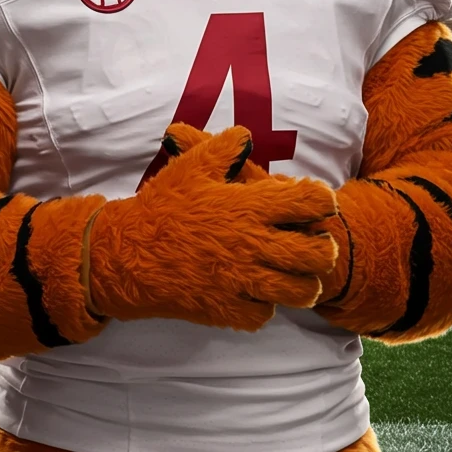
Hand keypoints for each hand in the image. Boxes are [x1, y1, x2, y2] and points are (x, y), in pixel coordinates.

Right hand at [86, 125, 338, 331]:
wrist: (127, 255)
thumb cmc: (161, 207)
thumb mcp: (191, 166)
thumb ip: (223, 147)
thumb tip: (245, 136)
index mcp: (251, 206)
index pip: (312, 201)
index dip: (322, 198)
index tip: (317, 200)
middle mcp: (255, 244)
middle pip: (318, 253)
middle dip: (323, 247)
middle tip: (314, 243)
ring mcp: (243, 281)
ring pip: (300, 291)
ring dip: (303, 282)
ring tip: (294, 274)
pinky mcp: (227, 309)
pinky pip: (264, 314)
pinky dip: (265, 306)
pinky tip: (255, 293)